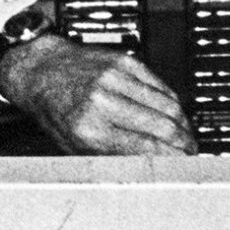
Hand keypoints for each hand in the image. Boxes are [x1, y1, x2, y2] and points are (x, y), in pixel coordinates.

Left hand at [0, 35, 193, 155]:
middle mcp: (102, 102)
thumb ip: (111, 157)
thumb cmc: (55, 111)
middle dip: (183, 142)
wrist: (40, 71)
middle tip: (190, 150)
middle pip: (163, 125)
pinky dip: (171, 101)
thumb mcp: (74, 145)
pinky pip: (159, 85)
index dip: (172, 158)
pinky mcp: (122, 61)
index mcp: (89, 129)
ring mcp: (114, 78)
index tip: (182, 165)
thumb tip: (151, 168)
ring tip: (185, 133)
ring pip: (167, 103)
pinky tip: (173, 112)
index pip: (146, 147)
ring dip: (182, 122)